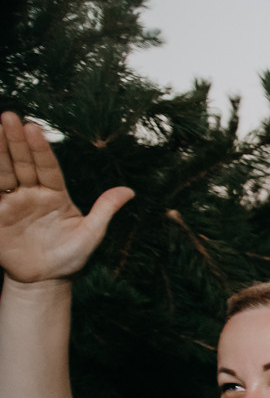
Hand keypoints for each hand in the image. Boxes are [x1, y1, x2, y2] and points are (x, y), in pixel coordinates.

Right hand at [0, 113, 133, 283]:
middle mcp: (33, 193)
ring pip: (4, 173)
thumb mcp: (91, 235)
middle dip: (15, 141)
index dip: (41, 148)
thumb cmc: (71, 258)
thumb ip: (105, 210)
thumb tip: (130, 191)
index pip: (48, 167)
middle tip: (8, 117)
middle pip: (23, 163)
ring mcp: (13, 202)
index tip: (34, 127)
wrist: (44, 281)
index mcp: (56, 194)